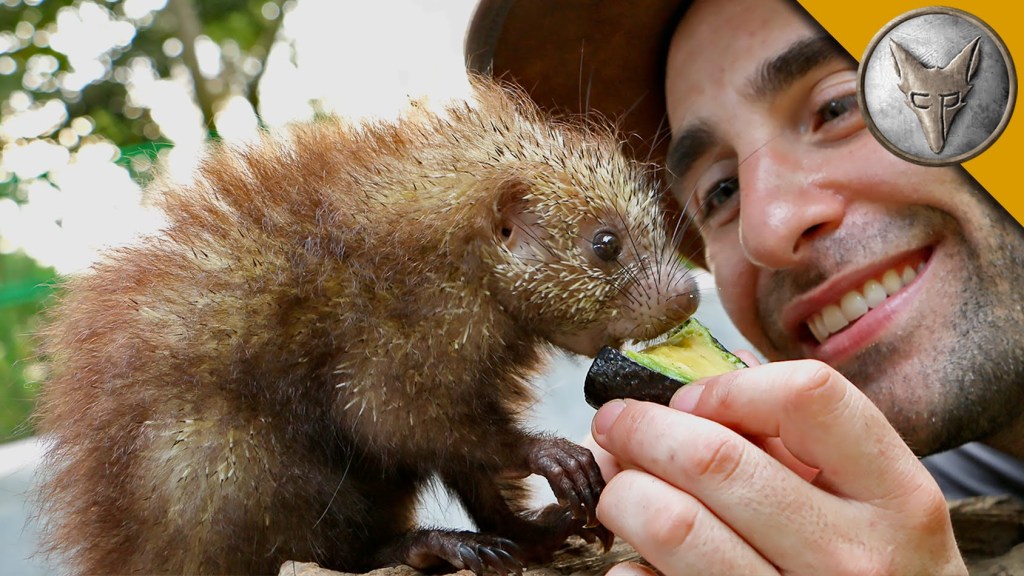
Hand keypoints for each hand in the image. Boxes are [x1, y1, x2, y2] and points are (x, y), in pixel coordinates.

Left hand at [589, 359, 966, 575]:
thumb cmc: (874, 563)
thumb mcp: (872, 498)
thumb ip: (796, 430)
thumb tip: (696, 380)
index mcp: (897, 498)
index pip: (806, 397)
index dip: (727, 387)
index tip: (688, 399)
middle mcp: (856, 558)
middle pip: (714, 460)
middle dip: (643, 429)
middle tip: (615, 424)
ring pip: (671, 524)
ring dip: (625, 492)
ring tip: (621, 485)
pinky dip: (630, 566)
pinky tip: (641, 556)